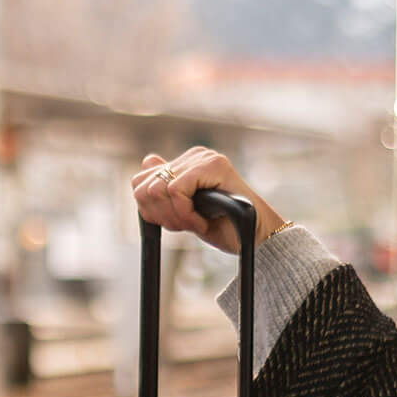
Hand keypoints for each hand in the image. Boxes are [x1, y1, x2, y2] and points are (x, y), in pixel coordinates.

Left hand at [130, 147, 285, 256]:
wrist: (257, 240)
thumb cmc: (226, 226)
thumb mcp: (185, 212)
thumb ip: (165, 191)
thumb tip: (147, 161)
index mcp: (185, 163)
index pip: (140, 181)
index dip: (151, 211)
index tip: (175, 224)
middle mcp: (194, 155)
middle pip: (144, 186)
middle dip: (161, 215)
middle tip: (188, 226)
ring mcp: (205, 158)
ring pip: (157, 188)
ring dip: (175, 216)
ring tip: (197, 224)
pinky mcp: (213, 165)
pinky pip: (176, 191)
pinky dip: (185, 214)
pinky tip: (203, 222)